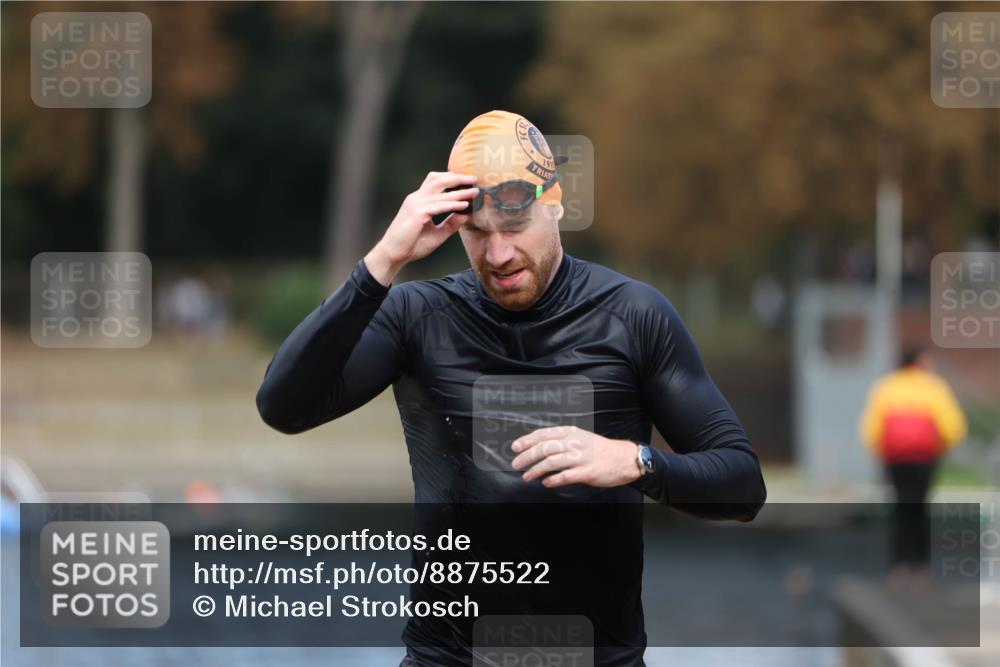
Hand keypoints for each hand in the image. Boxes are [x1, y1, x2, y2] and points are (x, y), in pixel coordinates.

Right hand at [365, 171, 478, 284]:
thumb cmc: (412, 245)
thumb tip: (466, 215)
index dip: (451, 178)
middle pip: (438, 180)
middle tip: (474, 179)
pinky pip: (438, 206)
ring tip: (474, 192)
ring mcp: (415, 204)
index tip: (467, 181)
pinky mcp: (417, 214)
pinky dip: (453, 205)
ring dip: (459, 192)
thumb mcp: (437, 233)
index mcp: (419, 200)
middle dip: (457, 178)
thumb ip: (451, 223)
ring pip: (441, 193)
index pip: (435, 182)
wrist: (394, 254)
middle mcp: (416, 198)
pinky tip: (464, 205)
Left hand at [510, 425, 641, 487]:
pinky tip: (546, 483)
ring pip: (552, 462)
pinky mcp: (588, 472)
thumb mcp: (581, 437)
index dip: (528, 440)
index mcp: (572, 433)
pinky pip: (566, 476)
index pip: (544, 434)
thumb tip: (539, 447)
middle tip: (516, 463)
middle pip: (545, 448)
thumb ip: (562, 440)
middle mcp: (575, 443)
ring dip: (536, 470)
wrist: (624, 458)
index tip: (515, 447)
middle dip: (527, 456)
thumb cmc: (600, 449)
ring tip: (527, 476)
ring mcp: (582, 458)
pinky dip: (553, 480)